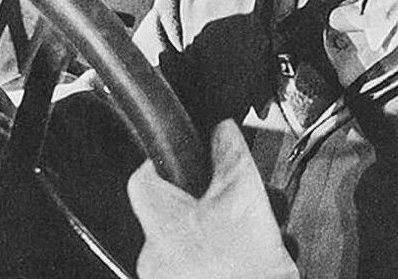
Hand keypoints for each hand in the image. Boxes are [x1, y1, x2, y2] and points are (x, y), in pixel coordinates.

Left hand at [127, 119, 299, 278]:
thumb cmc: (243, 271)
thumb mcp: (245, 199)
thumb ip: (230, 157)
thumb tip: (222, 131)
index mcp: (160, 221)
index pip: (143, 177)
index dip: (165, 162)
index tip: (184, 157)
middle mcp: (154, 255)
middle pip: (175, 211)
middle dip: (209, 203)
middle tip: (238, 202)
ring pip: (192, 242)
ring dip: (221, 234)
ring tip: (254, 237)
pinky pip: (199, 269)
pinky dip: (222, 261)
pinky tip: (248, 261)